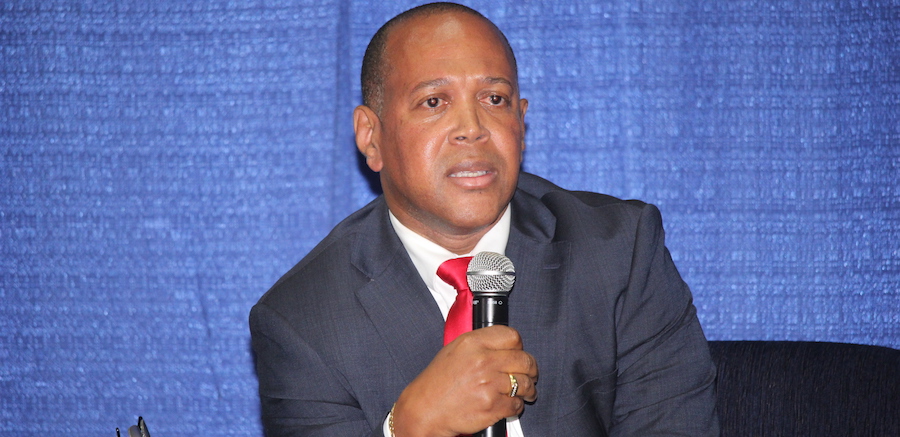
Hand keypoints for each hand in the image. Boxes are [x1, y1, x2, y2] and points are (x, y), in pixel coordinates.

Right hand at [391, 325, 537, 436]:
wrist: (425, 410)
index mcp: (472, 343)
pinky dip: (516, 406)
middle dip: (531, 369)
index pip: (512, 336)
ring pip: (524, 383)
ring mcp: (489, 384)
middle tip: (532, 374)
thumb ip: (480, 344)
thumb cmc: (436, 383)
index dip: (519, 346)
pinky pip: (516, 404)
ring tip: (526, 392)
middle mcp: (482, 360)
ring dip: (528, 389)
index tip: (520, 353)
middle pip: (524, 360)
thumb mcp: (454, 351)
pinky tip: (510, 404)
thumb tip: (505, 346)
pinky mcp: (492, 406)